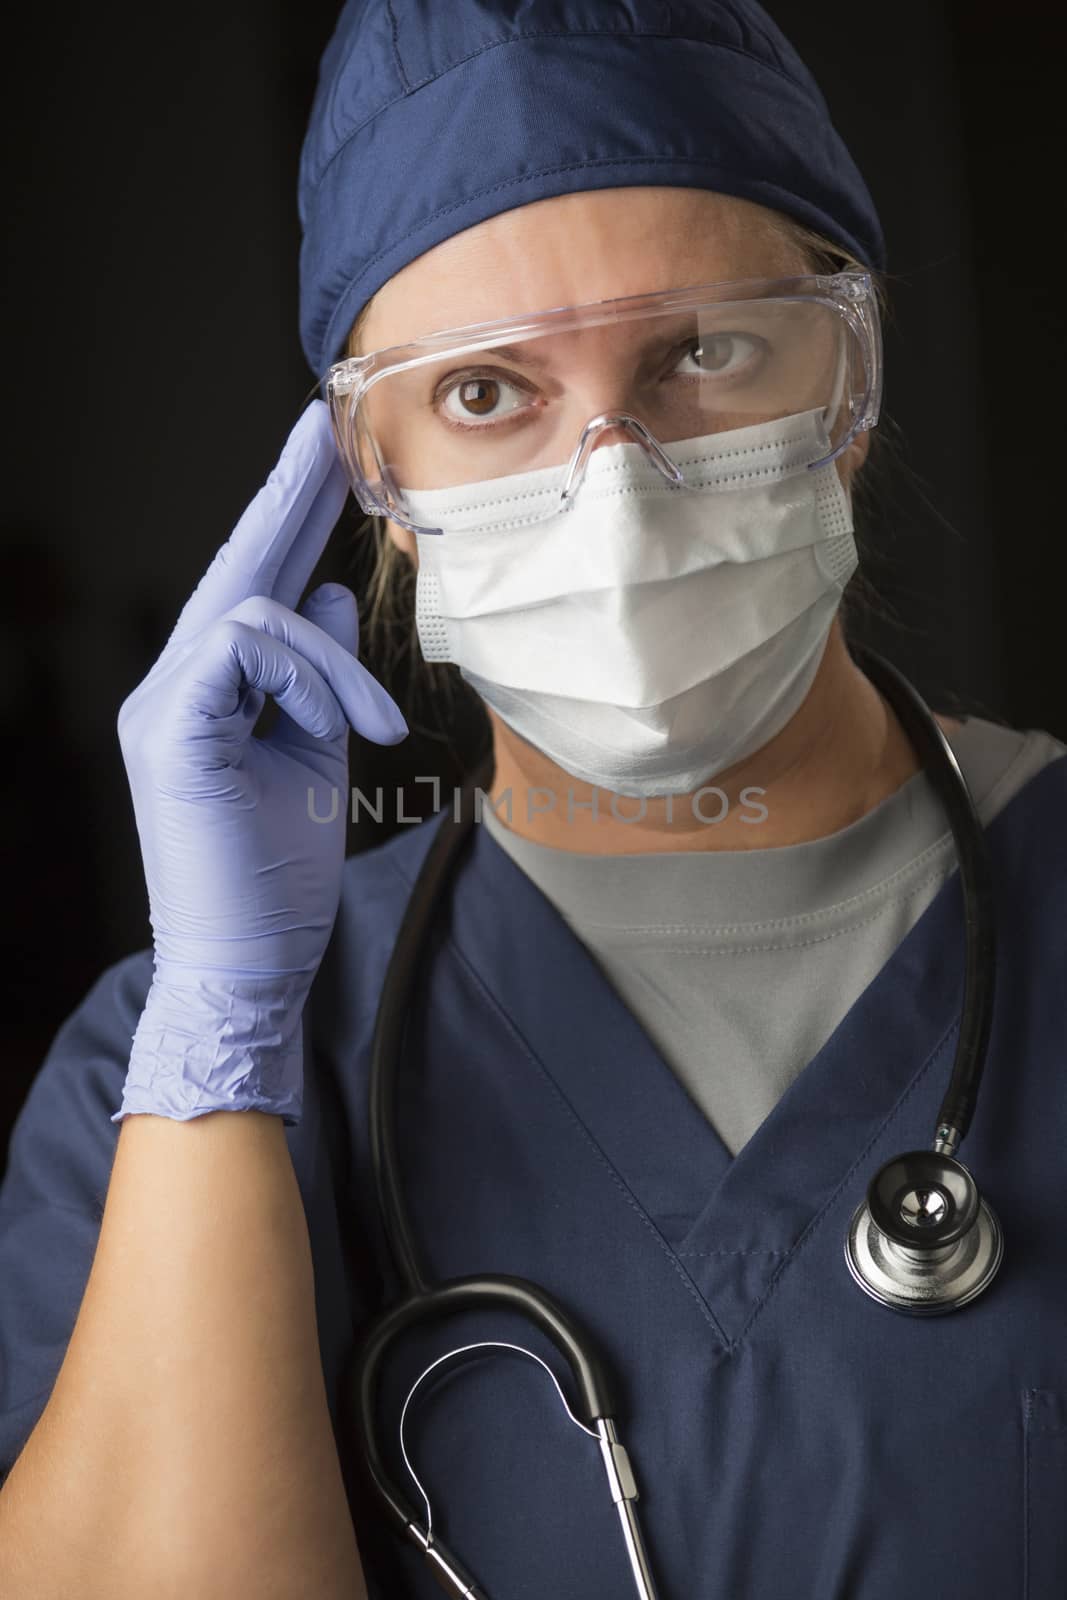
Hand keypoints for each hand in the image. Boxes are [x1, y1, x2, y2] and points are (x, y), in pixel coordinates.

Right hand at [113, 400, 406, 1124]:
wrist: (249, 965)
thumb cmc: (279, 879)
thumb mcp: (319, 756)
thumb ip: (323, 677)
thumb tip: (336, 594)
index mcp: (211, 693)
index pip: (255, 588)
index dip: (288, 520)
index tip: (323, 457)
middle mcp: (176, 685)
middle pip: (235, 567)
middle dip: (285, 495)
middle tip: (322, 426)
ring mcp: (164, 703)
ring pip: (252, 608)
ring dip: (333, 662)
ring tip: (372, 735)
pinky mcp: (169, 726)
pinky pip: (246, 645)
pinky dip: (310, 677)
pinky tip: (341, 733)